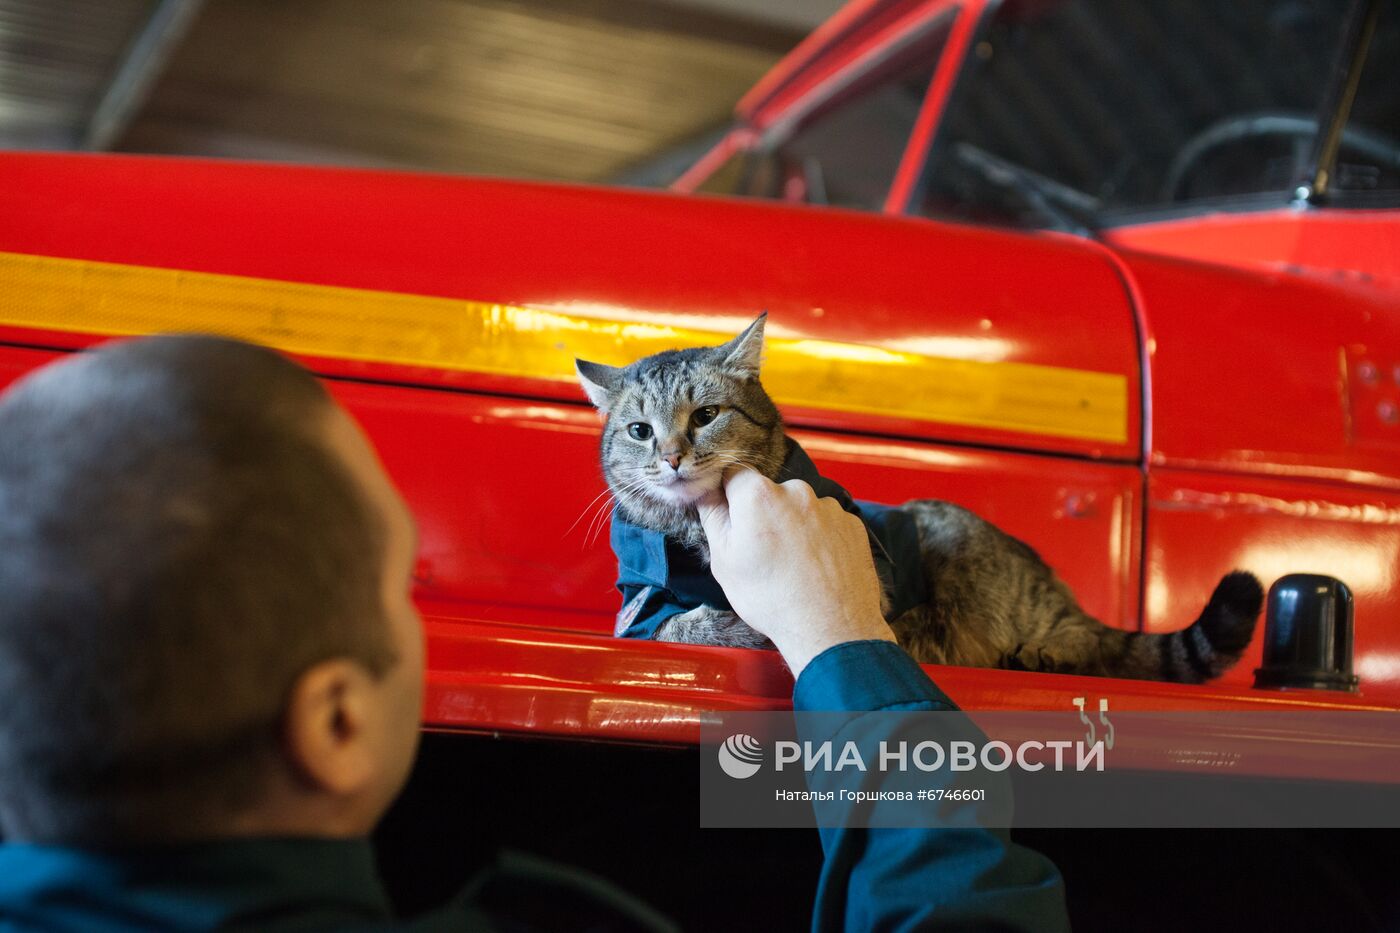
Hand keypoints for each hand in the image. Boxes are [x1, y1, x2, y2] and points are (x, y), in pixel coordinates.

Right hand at [697, 468, 895, 676]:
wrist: (830, 629)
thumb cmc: (773, 599)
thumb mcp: (724, 562)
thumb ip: (713, 518)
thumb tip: (707, 495)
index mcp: (758, 495)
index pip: (733, 474)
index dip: (728, 495)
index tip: (730, 518)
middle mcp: (797, 491)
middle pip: (770, 492)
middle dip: (763, 515)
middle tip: (762, 553)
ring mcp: (829, 507)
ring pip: (800, 509)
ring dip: (793, 527)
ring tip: (793, 566)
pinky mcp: (852, 524)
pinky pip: (827, 523)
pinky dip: (820, 539)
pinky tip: (815, 567)